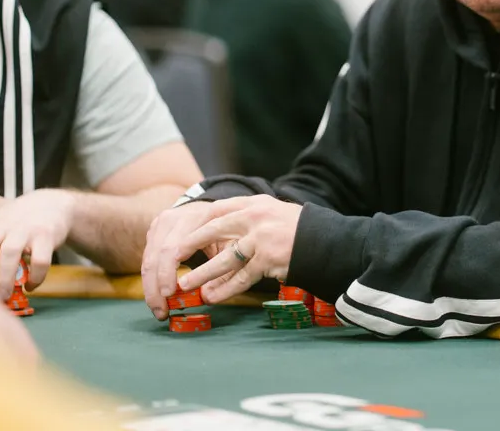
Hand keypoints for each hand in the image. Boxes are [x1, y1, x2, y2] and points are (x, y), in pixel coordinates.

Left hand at [0, 189, 75, 298]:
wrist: (51, 204)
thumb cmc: (17, 225)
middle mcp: (1, 225)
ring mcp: (25, 228)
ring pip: (9, 255)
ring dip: (5, 280)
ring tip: (5, 296)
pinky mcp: (46, 234)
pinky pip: (39, 260)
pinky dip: (35, 277)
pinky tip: (32, 285)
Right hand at [141, 200, 225, 319]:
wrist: (217, 209)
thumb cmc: (229, 231)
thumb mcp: (233, 246)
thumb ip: (223, 269)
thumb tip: (207, 298)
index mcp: (196, 218)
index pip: (173, 248)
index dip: (168, 274)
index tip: (170, 296)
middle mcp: (174, 218)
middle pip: (156, 255)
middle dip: (155, 287)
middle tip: (161, 312)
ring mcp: (161, 223)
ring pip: (148, 258)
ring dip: (150, 287)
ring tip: (158, 310)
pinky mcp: (154, 230)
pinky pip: (147, 258)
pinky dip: (150, 280)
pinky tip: (157, 297)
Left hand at [174, 196, 301, 305]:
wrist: (328, 242)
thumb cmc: (299, 231)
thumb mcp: (272, 214)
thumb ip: (248, 220)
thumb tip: (218, 234)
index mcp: (254, 204)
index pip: (215, 211)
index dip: (194, 225)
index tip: (178, 237)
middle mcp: (256, 217)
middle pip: (213, 231)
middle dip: (189, 247)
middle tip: (171, 260)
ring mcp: (262, 238)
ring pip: (224, 258)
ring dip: (202, 274)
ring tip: (186, 286)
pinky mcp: (269, 259)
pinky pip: (241, 277)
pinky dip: (225, 289)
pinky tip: (213, 297)